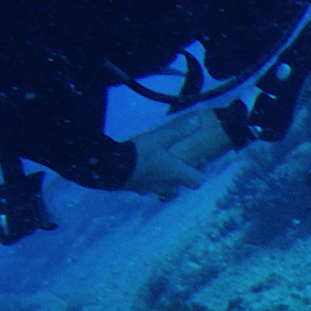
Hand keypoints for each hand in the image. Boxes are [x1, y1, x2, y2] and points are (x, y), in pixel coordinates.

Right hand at [122, 106, 238, 196]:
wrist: (111, 168)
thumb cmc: (140, 154)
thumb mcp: (160, 138)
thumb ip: (179, 130)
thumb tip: (199, 119)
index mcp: (175, 173)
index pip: (197, 181)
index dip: (200, 172)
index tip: (199, 161)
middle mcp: (165, 185)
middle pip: (180, 187)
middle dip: (181, 178)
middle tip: (179, 164)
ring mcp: (150, 189)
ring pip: (163, 190)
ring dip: (165, 182)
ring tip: (161, 169)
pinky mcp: (135, 189)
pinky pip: (147, 188)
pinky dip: (148, 181)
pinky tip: (142, 171)